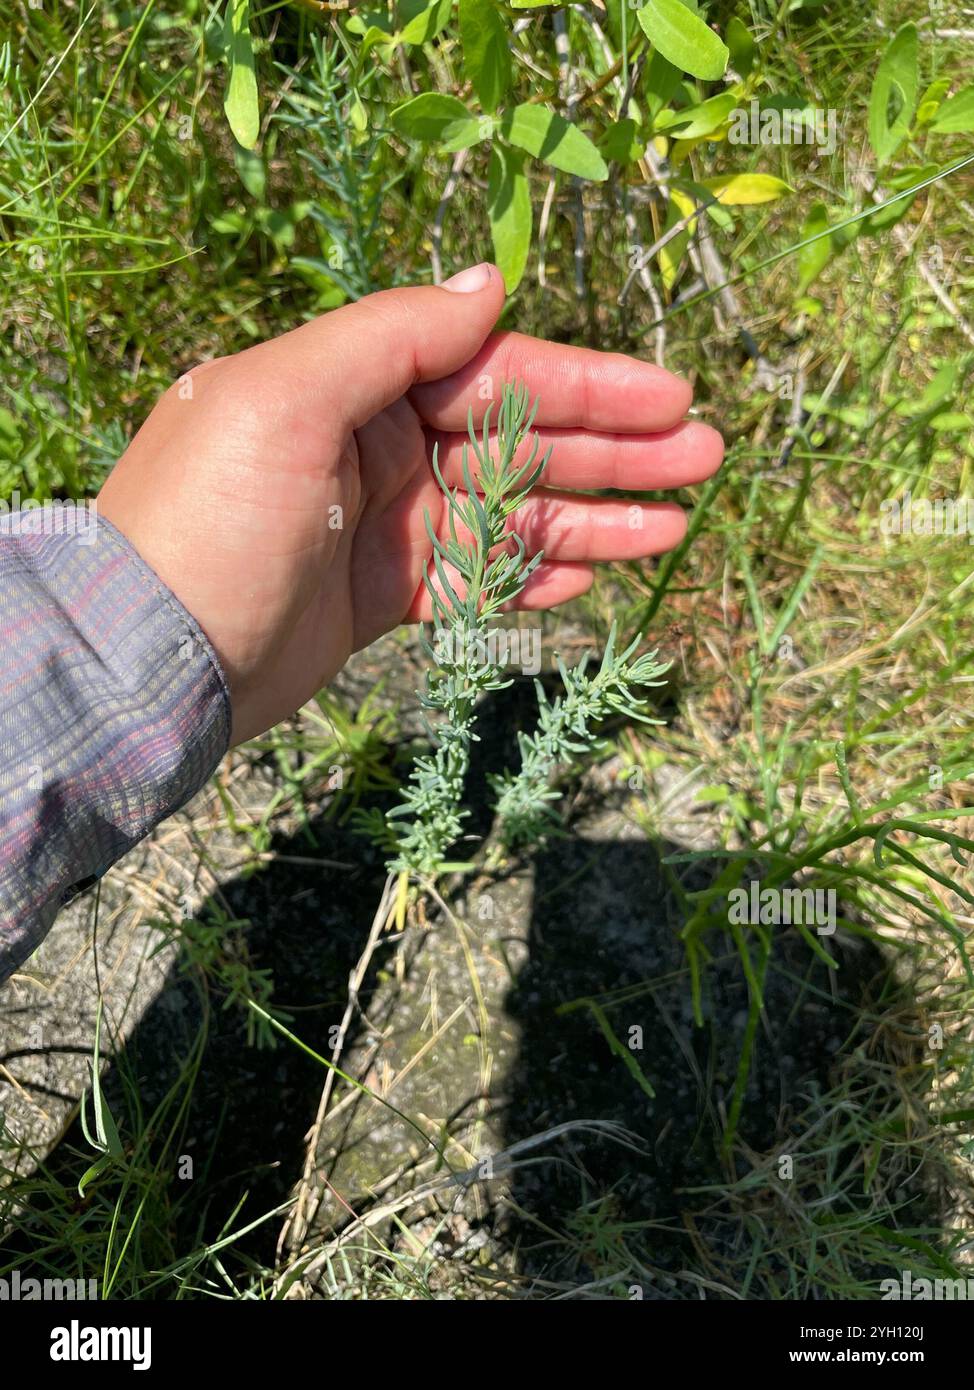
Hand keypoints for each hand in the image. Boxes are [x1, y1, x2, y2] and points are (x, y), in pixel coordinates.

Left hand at [97, 263, 722, 744]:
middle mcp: (373, 447)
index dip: (584, 385)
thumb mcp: (285, 400)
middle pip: (517, 440)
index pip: (492, 373)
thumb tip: (488, 282)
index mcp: (352, 386)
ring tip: (677, 526)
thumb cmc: (211, 519)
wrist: (150, 663)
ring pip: (510, 514)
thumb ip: (390, 334)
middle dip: (613, 450)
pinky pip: (476, 578)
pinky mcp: (381, 595)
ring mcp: (382, 525)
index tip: (668, 396)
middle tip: (707, 458)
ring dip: (593, 518)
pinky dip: (531, 577)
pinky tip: (592, 579)